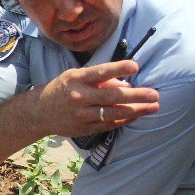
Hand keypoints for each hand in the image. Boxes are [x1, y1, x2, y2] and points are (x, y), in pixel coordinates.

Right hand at [35, 60, 158, 136]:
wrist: (39, 113)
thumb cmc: (62, 89)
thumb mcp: (75, 76)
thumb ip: (99, 79)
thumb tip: (125, 83)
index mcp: (77, 79)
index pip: (100, 72)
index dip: (118, 69)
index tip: (135, 66)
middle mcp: (79, 97)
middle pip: (111, 96)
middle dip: (135, 95)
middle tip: (154, 94)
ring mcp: (81, 115)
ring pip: (112, 113)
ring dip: (135, 110)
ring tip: (153, 107)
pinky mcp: (84, 128)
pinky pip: (108, 124)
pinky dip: (124, 120)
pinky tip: (136, 115)